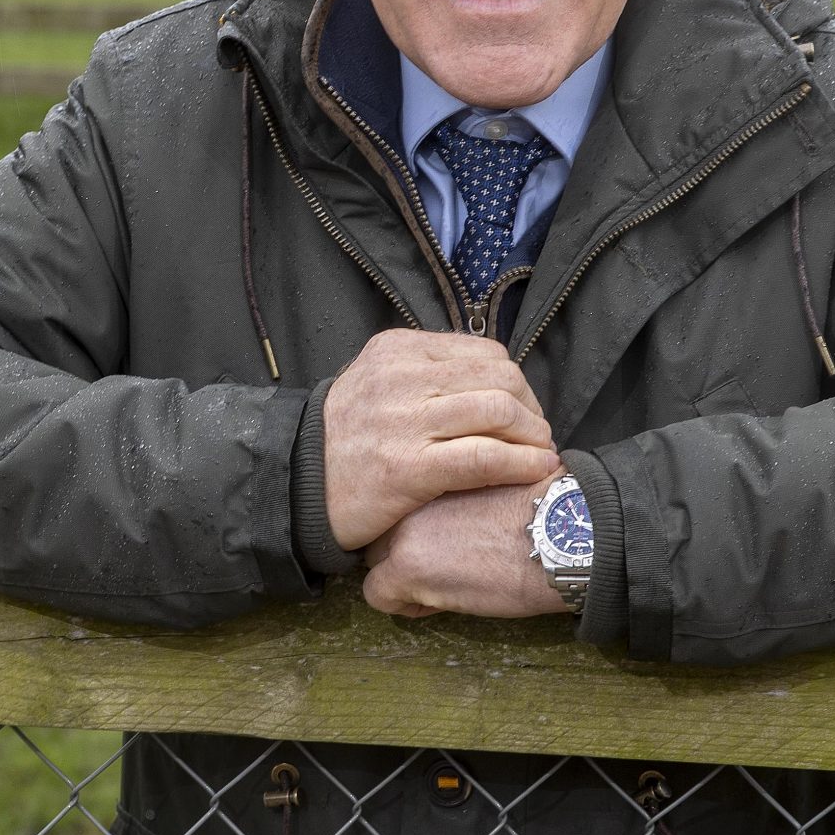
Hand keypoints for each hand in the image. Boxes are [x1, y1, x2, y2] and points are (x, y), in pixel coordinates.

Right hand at [323, 329, 559, 550]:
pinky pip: (483, 457)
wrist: (295, 485)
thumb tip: (488, 378)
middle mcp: (402, 376)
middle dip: (532, 409)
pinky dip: (521, 463)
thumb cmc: (344, 439)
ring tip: (539, 455)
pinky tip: (536, 472)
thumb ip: (422, 372)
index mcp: (398, 350)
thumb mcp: (374, 382)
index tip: (524, 412)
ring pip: (498, 410)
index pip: (484, 353)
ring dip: (533, 435)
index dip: (517, 384)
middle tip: (538, 437)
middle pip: (500, 378)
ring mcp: (405, 421)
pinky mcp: (408, 467)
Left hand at [362, 479, 566, 618]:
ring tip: (444, 585)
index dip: (420, 526)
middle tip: (443, 565)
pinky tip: (440, 604)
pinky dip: (405, 605)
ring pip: (375, 560)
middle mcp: (408, 496)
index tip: (448, 539)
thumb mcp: (498, 482)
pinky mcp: (408, 567)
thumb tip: (462, 513)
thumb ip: (466, 493)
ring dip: (403, 577)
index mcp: (432, 471)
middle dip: (405, 551)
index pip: (401, 501)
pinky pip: (379, 595)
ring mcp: (403, 530)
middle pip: (382, 529)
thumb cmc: (548, 511)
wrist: (564, 530)